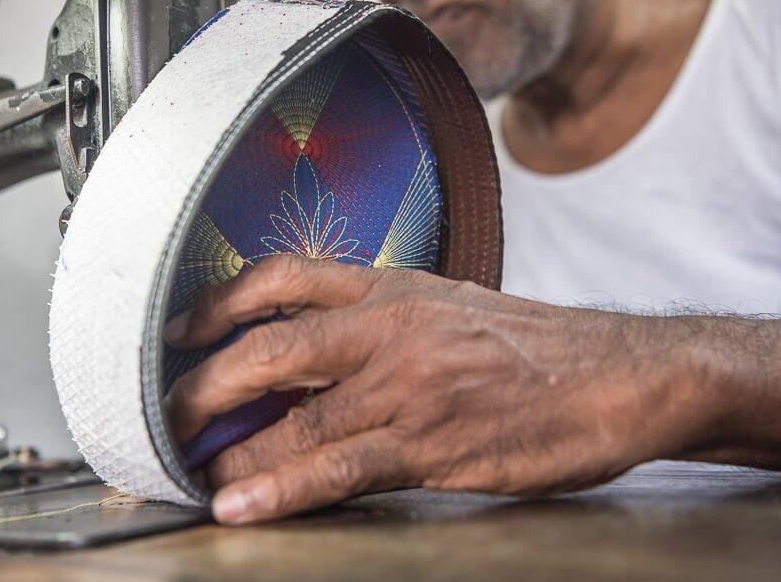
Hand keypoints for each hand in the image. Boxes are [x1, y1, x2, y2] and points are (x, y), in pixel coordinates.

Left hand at [164, 256, 710, 524]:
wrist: (622, 373)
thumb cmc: (539, 346)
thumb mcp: (452, 308)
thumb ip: (381, 326)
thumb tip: (313, 357)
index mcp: (395, 287)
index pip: (283, 277)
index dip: (217, 304)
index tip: (177, 329)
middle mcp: (392, 327)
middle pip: (269, 347)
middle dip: (202, 384)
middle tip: (157, 412)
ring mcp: (410, 385)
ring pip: (295, 418)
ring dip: (229, 450)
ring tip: (183, 471)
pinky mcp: (434, 443)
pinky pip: (339, 467)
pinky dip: (280, 489)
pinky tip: (240, 504)